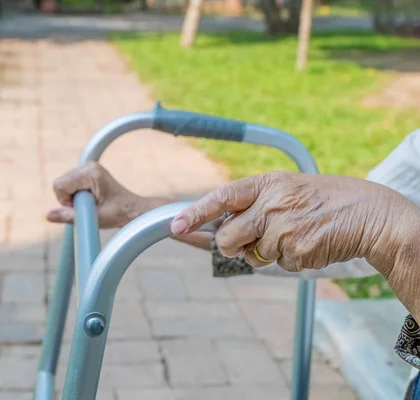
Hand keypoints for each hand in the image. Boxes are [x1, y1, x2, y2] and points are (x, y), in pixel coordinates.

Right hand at [46, 162, 167, 228]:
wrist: (133, 210)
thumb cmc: (118, 214)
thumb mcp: (93, 218)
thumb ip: (69, 216)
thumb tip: (47, 215)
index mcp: (91, 173)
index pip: (60, 185)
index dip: (65, 201)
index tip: (82, 208)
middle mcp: (88, 166)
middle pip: (60, 184)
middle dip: (69, 199)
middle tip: (88, 207)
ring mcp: (88, 168)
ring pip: (63, 185)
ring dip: (73, 198)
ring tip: (91, 204)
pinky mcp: (87, 173)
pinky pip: (69, 185)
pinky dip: (76, 195)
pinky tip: (91, 200)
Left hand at [170, 171, 419, 275]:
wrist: (370, 214)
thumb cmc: (326, 200)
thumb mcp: (288, 189)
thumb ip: (255, 204)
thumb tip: (222, 226)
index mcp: (267, 184)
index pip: (221, 197)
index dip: (195, 213)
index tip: (175, 225)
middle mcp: (271, 204)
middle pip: (227, 237)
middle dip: (231, 246)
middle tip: (248, 243)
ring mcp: (283, 229)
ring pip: (253, 256)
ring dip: (268, 253)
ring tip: (295, 234)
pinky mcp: (296, 251)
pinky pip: (278, 265)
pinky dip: (291, 260)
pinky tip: (310, 243)